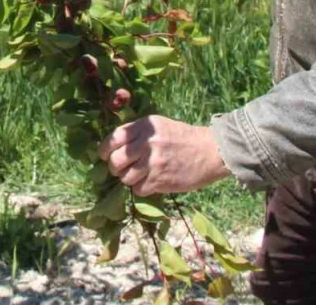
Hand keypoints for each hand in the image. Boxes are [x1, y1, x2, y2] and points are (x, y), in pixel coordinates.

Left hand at [98, 116, 230, 195]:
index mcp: (145, 127)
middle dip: (114, 167)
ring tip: (138, 176)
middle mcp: (147, 143)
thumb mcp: (159, 126)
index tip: (104, 155)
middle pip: (115, 160)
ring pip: (125, 178)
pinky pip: (138, 189)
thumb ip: (138, 133)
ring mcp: (153, 163)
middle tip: (119, 169)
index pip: (114, 138)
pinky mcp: (160, 180)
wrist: (210, 151)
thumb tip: (114, 146)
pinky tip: (150, 182)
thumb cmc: (183, 138)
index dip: (104, 149)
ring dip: (128, 179)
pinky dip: (141, 188)